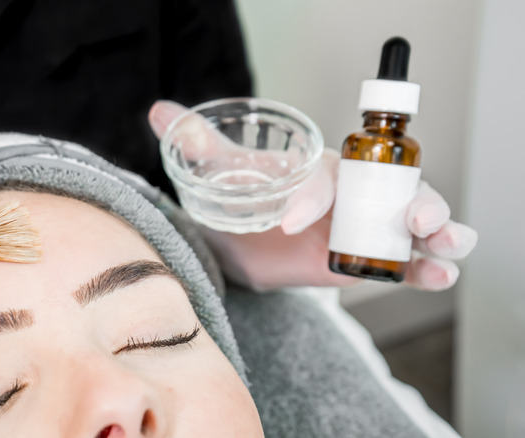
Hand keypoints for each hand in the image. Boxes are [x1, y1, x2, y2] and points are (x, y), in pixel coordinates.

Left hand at [148, 100, 477, 290]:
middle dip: (411, 198)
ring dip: (435, 229)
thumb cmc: (242, 200)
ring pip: (413, 221)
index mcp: (319, 166)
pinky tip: (438, 275)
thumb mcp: (223, 176)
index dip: (312, 197)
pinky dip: (426, 268)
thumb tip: (161, 113)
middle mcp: (351, 193)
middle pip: (395, 187)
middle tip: (414, 216)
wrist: (245, 242)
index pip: (324, 177)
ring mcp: (364, 227)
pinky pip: (404, 263)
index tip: (287, 222)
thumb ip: (199, 146)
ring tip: (442, 242)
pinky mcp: (366, 260)